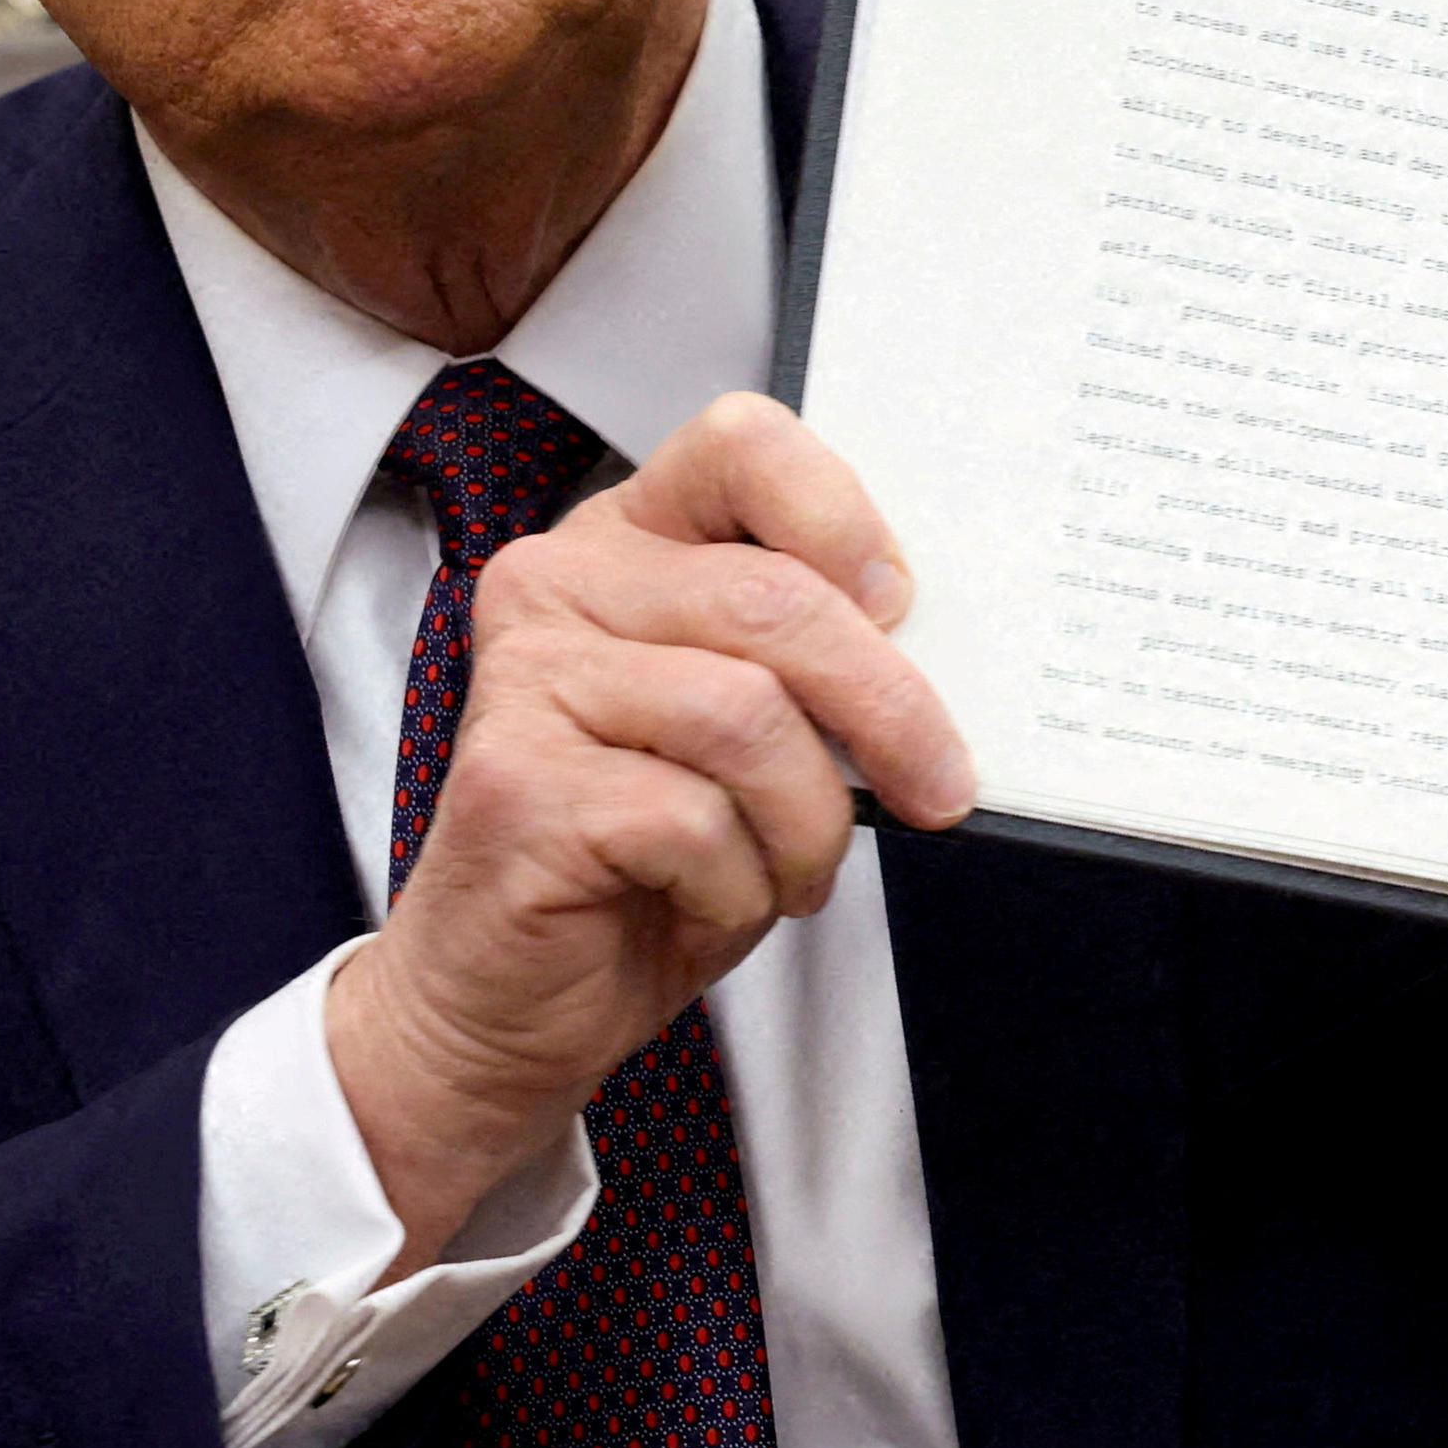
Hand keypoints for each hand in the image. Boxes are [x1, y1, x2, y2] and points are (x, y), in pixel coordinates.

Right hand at [327, 392, 972, 1274]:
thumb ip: (804, 668)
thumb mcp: (749, 740)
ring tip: (789, 873)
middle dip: (886, 710)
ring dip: (807, 824)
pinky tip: (709, 905)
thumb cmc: (642, 868)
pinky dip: (739, 887)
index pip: (742, 444)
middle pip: (774, 602)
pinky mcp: (517, 781)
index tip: (901, 608)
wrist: (508, 1003)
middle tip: (939, 788)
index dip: (842, 518)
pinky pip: (694, 820)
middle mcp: (557, 585)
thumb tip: (929, 651)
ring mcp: (527, 679)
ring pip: (747, 717)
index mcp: (623, 545)